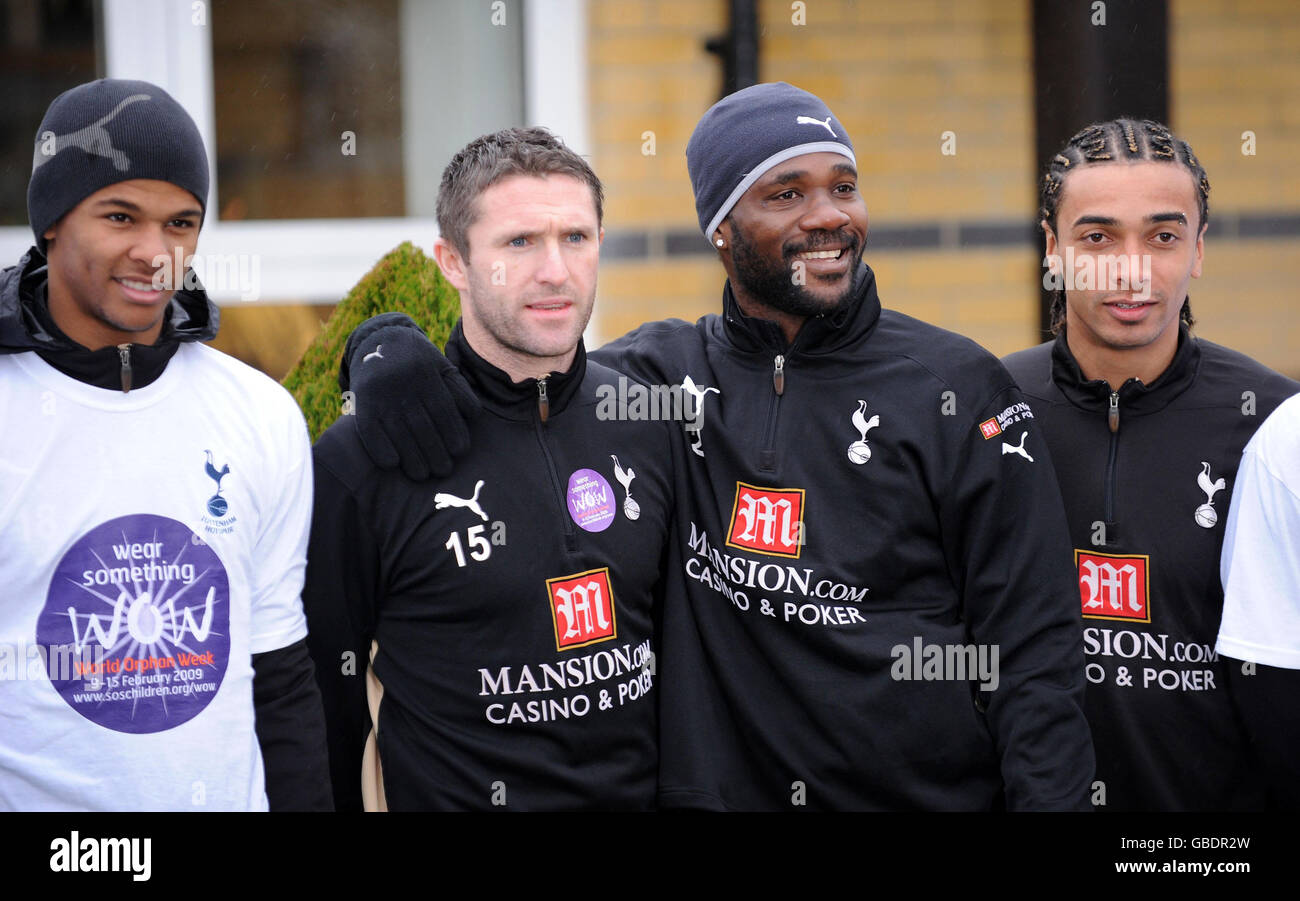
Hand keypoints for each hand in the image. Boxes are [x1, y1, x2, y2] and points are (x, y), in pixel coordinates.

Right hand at [341, 313, 479, 479]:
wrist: (379, 340)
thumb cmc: (420, 362)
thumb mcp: (442, 367)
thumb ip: (459, 390)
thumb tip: (473, 418)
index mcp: (427, 374)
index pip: (444, 411)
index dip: (454, 434)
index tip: (460, 452)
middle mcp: (404, 383)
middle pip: (423, 427)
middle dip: (436, 453)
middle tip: (444, 470)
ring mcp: (381, 394)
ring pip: (399, 433)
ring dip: (412, 459)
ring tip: (423, 475)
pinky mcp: (362, 402)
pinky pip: (371, 431)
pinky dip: (382, 450)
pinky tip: (394, 463)